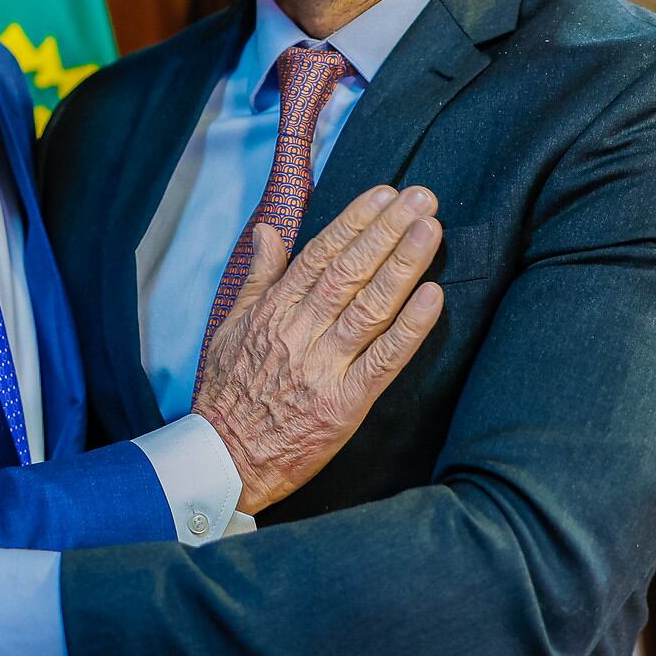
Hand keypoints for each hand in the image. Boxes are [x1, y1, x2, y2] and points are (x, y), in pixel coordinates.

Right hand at [193, 185, 445, 514]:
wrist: (223, 461)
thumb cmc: (226, 395)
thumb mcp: (230, 327)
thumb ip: (256, 278)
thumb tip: (266, 231)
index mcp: (273, 311)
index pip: (320, 254)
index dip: (355, 221)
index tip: (385, 194)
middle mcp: (299, 332)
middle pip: (350, 271)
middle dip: (388, 230)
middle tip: (422, 198)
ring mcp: (323, 368)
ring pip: (369, 307)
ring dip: (403, 265)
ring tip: (430, 230)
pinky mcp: (343, 405)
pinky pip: (382, 360)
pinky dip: (409, 328)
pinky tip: (432, 297)